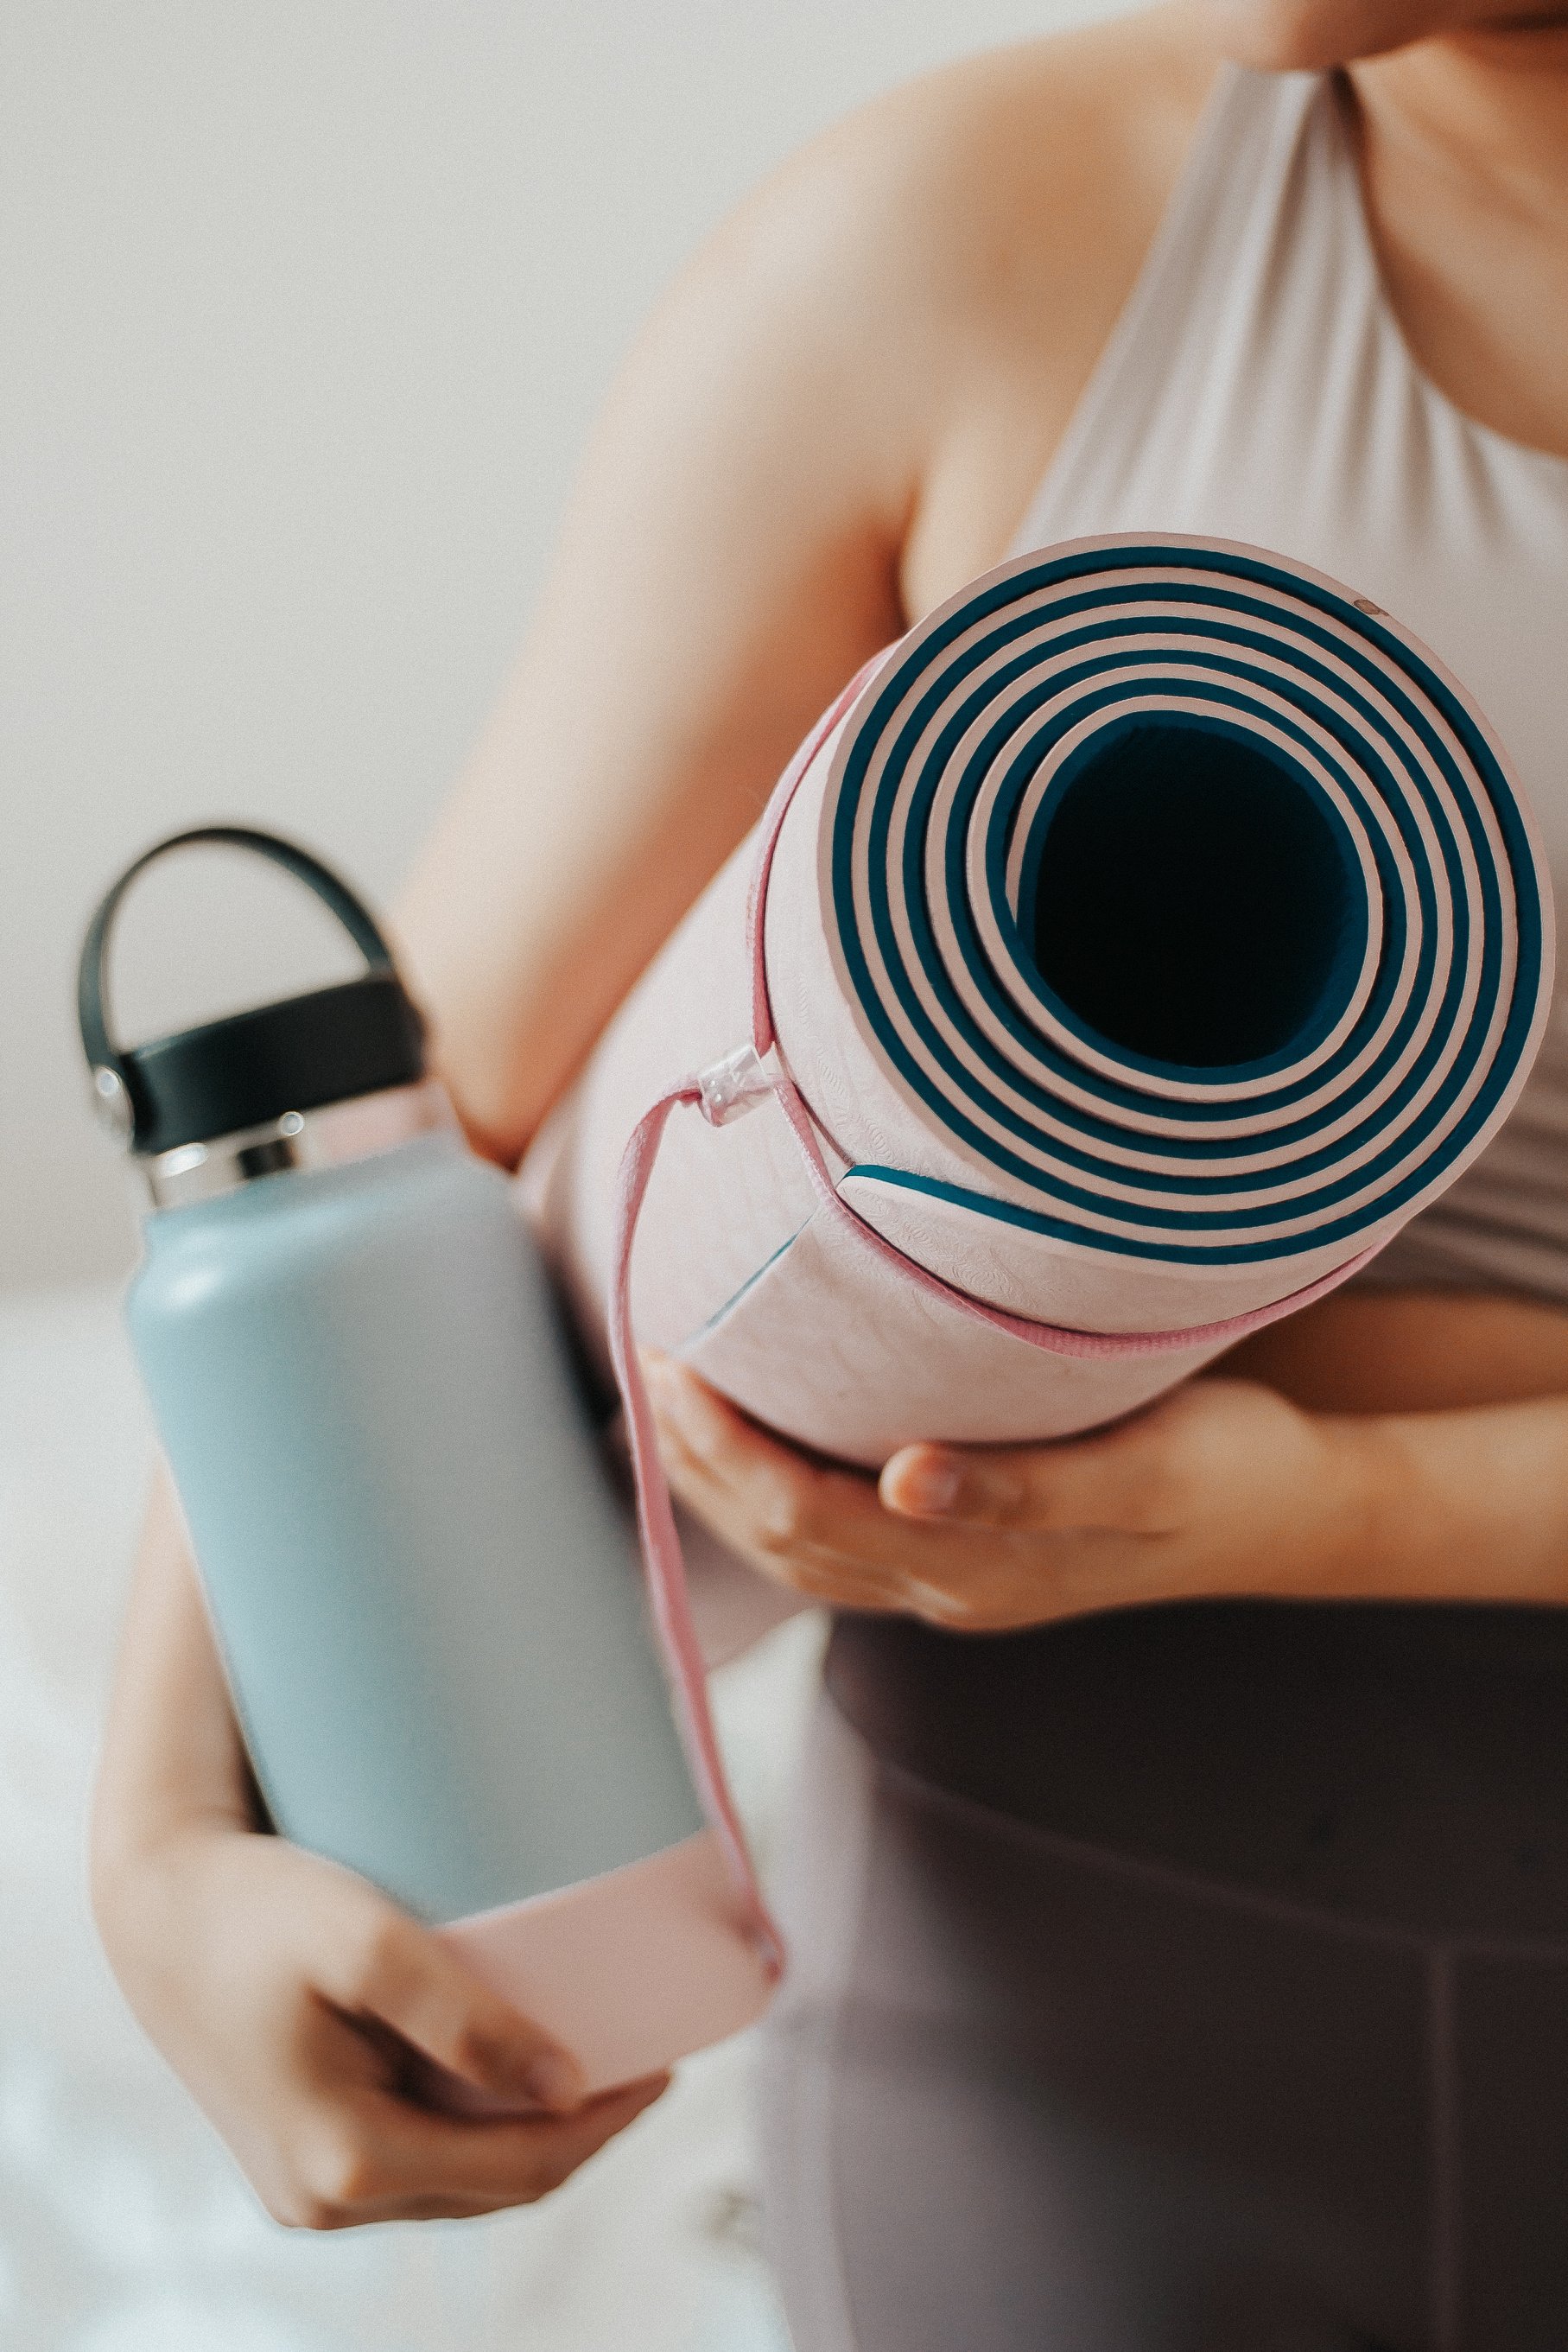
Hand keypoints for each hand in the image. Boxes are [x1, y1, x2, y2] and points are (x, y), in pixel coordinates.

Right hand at [93, 1479, 668, 2230]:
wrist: (156, 1906)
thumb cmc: (259, 1905)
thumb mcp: (367, 1942)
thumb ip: (464, 2018)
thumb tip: (566, 2084)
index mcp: (347, 2163)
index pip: (520, 2170)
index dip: (608, 2125)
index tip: (669, 2064)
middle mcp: (324, 2199)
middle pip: (494, 2188)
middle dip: (579, 2133)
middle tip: (645, 2058)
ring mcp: (307, 2188)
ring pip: (457, 2182)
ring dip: (528, 2135)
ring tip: (596, 2063)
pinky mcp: (299, 2155)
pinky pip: (417, 2160)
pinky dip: (475, 2128)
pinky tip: (510, 2074)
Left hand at [646, 1356, 1387, 1631]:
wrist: (1296, 1515)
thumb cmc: (1228, 1473)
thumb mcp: (1147, 1471)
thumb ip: (1029, 1485)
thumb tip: (903, 1479)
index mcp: (979, 1568)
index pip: (804, 1518)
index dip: (724, 1449)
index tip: (673, 1360)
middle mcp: (949, 1587)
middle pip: (778, 1540)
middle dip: (696, 1460)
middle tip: (648, 1356)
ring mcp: (956, 1580)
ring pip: (796, 1549)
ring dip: (719, 1482)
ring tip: (669, 1396)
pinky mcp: (969, 1554)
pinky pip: (834, 1536)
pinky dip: (770, 1488)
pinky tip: (753, 1437)